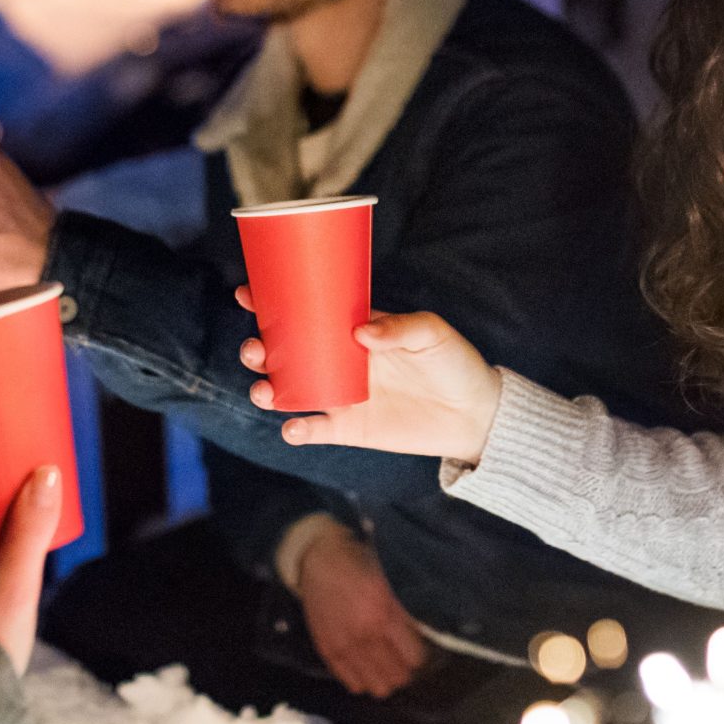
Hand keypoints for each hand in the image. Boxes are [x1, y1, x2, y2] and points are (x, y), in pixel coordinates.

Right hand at [237, 297, 502, 466]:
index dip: (273, 302)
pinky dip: (298, 430)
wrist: (475, 414)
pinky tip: (294, 427)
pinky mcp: (351, 428)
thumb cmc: (454, 362)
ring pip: (290, 390)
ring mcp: (342, 395)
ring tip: (264, 390)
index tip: (247, 294)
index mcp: (352, 329)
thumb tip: (361, 332)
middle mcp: (339, 360)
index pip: (307, 312)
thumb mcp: (432, 334)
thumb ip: (400, 328)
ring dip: (268, 389)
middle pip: (286, 352)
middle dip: (260, 349)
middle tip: (255, 349)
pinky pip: (316, 429)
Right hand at [292, 526, 428, 697]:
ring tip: (384, 662)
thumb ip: (406, 611)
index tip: (416, 647)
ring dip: (384, 677)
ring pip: (377, 687)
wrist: (320, 560)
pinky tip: (365, 663)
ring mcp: (344, 646)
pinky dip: (363, 678)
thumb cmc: (360, 566)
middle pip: (398, 678)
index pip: (414, 657)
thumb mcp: (390, 581)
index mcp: (383, 613)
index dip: (418, 654)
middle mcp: (364, 634)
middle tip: (401, 657)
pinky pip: (352, 683)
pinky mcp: (327, 651)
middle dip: (404, 669)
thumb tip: (425, 635)